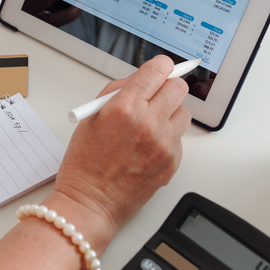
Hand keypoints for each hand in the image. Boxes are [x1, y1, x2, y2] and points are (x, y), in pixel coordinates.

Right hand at [53, 55, 190, 240]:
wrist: (91, 201)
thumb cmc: (86, 161)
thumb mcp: (92, 115)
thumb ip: (119, 91)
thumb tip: (142, 79)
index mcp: (124, 106)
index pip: (158, 70)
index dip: (160, 67)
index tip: (159, 70)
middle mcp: (148, 122)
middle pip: (179, 87)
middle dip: (167, 87)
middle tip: (156, 95)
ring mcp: (163, 144)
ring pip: (183, 112)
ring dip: (169, 113)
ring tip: (149, 125)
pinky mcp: (172, 162)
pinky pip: (179, 138)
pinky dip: (167, 138)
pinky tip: (147, 147)